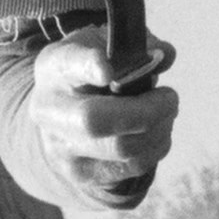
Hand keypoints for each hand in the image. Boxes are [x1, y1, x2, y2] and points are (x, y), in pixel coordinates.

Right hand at [27, 25, 178, 208]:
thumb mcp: (106, 45)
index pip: (69, 65)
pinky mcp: (82, 174)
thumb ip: (137, 45)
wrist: (63, 115)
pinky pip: (132, 167)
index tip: (108, 72)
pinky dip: (155, 148)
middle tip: (169, 98)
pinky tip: (156, 132)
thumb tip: (165, 55)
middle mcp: (49, 109)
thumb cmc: (91, 72)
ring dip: (158, 130)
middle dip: (145, 111)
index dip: (88, 68)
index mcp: (54, 66)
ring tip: (166, 113)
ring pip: (121, 148)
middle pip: (93, 120)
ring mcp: (61, 147)